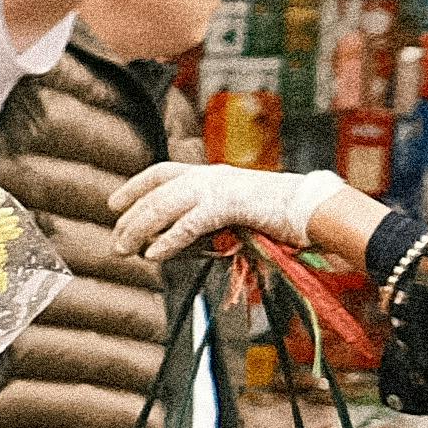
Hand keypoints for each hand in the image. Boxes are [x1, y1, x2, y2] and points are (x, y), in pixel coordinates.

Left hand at [119, 162, 366, 265]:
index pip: (162, 173)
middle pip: (157, 194)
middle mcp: (210, 176)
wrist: (314, 207)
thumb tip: (174, 243)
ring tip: (124, 250)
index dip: (135, 187)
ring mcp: (220, 188)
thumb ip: (207, 221)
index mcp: (212, 174)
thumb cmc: (279, 215)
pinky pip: (190, 224)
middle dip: (131, 218)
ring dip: (140, 230)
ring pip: (166, 207)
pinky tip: (155, 255)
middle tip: (115, 241)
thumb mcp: (236, 212)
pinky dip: (170, 240)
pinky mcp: (231, 205)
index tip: (113, 204)